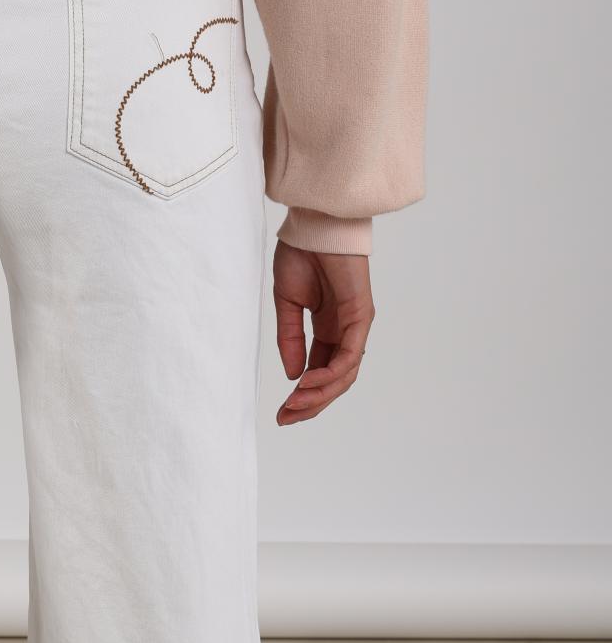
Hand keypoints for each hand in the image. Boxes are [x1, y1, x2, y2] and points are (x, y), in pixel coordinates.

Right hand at [272, 242, 373, 424]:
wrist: (315, 224)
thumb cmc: (302, 255)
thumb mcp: (287, 304)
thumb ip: (290, 339)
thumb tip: (293, 375)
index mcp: (328, 330)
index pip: (319, 372)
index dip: (302, 396)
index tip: (281, 413)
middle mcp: (344, 332)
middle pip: (334, 381)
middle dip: (311, 404)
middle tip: (286, 417)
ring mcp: (355, 326)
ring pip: (344, 375)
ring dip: (320, 394)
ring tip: (295, 404)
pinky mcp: (360, 317)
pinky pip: (349, 356)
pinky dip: (330, 374)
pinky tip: (307, 382)